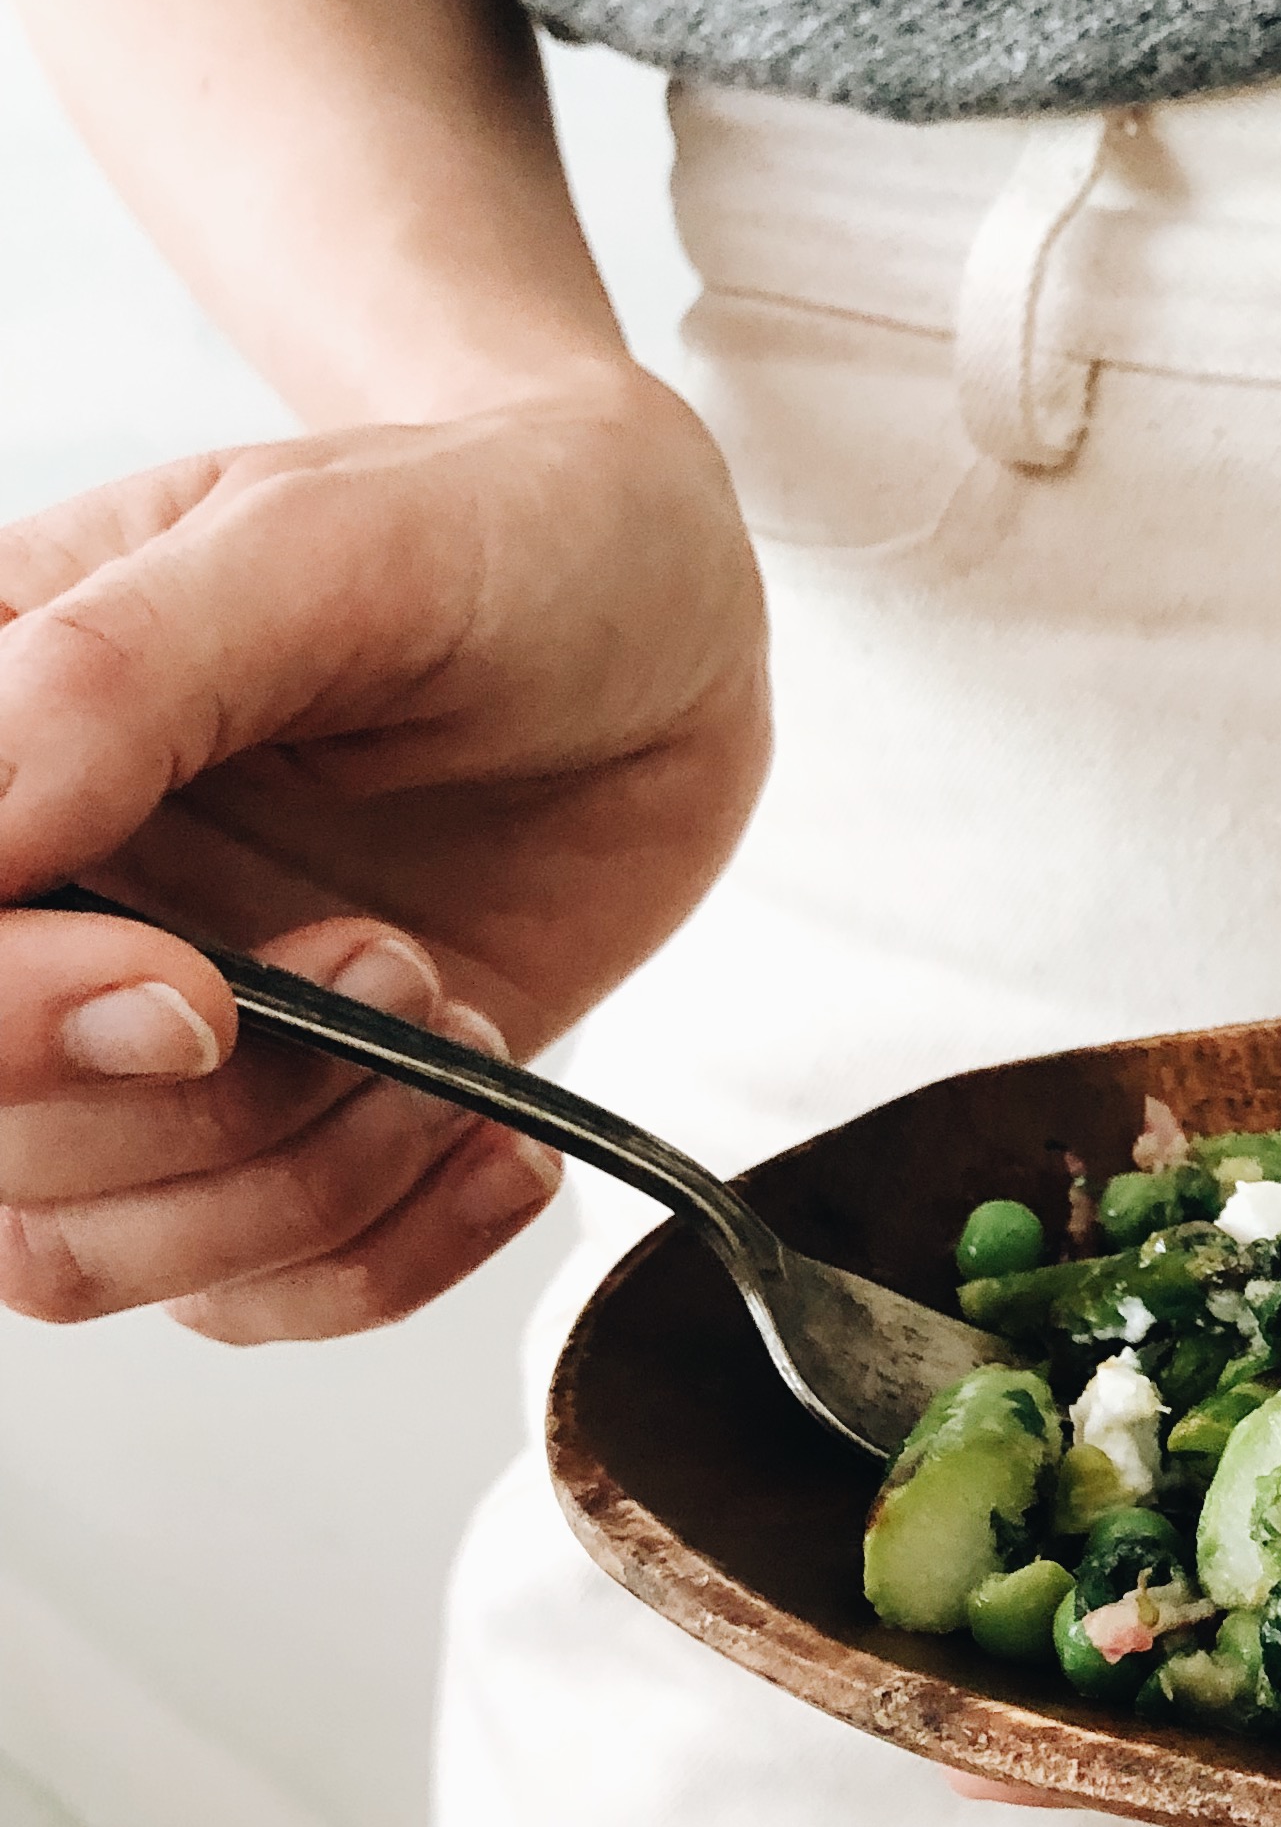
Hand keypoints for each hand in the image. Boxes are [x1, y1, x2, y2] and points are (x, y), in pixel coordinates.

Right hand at [0, 367, 767, 1340]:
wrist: (668, 610)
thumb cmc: (499, 532)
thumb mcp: (325, 543)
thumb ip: (120, 674)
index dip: (10, 1026)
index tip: (196, 993)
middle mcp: (28, 904)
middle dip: (201, 1111)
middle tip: (392, 956)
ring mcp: (134, 1034)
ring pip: (86, 1252)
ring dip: (305, 1182)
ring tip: (448, 1003)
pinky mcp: (272, 1126)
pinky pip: (252, 1294)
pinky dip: (386, 1255)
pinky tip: (495, 1143)